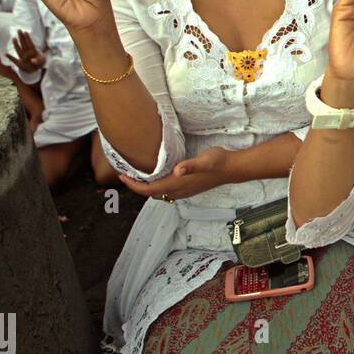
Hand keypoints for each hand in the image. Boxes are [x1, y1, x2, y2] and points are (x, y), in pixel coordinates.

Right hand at [7, 29, 45, 73]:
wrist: (36, 70)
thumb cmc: (40, 63)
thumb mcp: (40, 62)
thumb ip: (37, 61)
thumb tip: (32, 60)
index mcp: (33, 51)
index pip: (30, 43)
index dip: (28, 38)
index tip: (25, 32)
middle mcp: (27, 53)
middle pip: (24, 43)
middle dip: (21, 37)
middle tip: (19, 30)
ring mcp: (23, 57)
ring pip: (19, 49)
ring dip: (16, 44)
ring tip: (14, 38)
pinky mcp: (20, 63)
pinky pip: (14, 60)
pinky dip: (10, 57)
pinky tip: (6, 54)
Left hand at [118, 146, 232, 200]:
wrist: (232, 169)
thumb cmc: (218, 162)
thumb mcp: (205, 159)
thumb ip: (191, 165)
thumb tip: (178, 170)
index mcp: (178, 184)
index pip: (149, 189)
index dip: (134, 185)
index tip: (122, 176)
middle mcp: (179, 190)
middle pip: (150, 194)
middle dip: (136, 186)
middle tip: (125, 173)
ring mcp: (183, 191)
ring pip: (158, 193)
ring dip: (145, 187)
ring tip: (136, 174)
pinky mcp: (187, 188)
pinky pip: (165, 191)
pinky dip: (155, 186)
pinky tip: (155, 175)